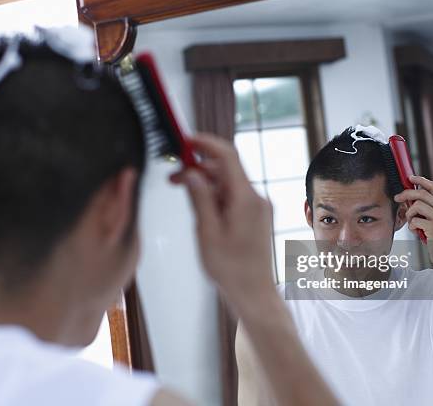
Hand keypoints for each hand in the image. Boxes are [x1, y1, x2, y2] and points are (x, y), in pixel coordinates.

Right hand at [170, 134, 276, 310]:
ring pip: (228, 182)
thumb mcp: (207, 232)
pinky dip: (216, 195)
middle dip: (199, 167)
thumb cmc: (231, 269)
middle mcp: (256, 198)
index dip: (206, 143)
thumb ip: (199, 199)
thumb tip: (191, 173)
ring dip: (206, 183)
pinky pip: (234, 195)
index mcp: (246, 199)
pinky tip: (201, 208)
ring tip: (184, 193)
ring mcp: (258, 207)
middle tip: (174, 176)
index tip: (186, 140)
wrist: (253, 292)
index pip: (228, 156)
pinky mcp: (256, 215)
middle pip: (226, 169)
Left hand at [394, 175, 432, 266]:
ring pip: (417, 205)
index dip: (421, 180)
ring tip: (411, 222)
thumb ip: (427, 209)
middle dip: (406, 194)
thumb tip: (408, 199)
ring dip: (409, 214)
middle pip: (422, 193)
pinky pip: (415, 221)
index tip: (410, 178)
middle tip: (397, 198)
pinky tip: (416, 231)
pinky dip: (411, 226)